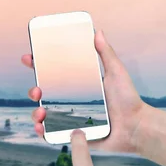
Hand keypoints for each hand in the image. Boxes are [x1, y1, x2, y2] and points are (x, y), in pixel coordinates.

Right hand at [22, 29, 146, 152]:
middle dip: (33, 90)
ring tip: (41, 111)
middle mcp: (71, 100)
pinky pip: (51, 133)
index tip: (29, 58)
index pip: (54, 73)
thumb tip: (98, 31)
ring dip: (35, 112)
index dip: (38, 65)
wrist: (136, 128)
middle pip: (44, 94)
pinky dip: (41, 131)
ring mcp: (69, 117)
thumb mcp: (116, 73)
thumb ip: (106, 53)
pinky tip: (41, 127)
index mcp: (78, 85)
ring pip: (43, 114)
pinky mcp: (72, 134)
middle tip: (37, 89)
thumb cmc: (129, 100)